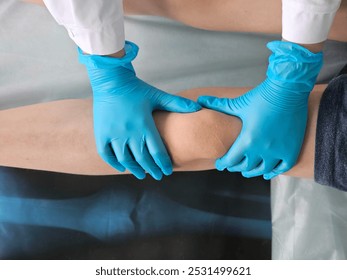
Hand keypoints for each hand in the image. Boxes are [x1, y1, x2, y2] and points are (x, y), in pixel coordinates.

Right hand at [79, 41, 200, 179]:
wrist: (111, 80)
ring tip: (141, 175)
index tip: (167, 172)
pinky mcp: (101, 133)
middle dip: (151, 170)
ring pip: (125, 159)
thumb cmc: (136, 89)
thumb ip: (177, 103)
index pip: (157, 151)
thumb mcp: (157, 96)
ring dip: (134, 169)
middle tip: (157, 176)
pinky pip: (106, 154)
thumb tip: (198, 108)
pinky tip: (122, 167)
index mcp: (144, 124)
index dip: (163, 164)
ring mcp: (114, 134)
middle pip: (142, 158)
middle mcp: (129, 132)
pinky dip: (114, 163)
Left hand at [198, 41, 322, 179]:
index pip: (231, 160)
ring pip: (263, 169)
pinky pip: (282, 167)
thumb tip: (200, 100)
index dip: (224, 163)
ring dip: (253, 172)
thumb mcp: (238, 104)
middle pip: (246, 166)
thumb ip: (219, 105)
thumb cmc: (261, 97)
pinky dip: (273, 172)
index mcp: (247, 140)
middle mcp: (262, 149)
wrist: (287, 90)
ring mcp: (278, 151)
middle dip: (237, 167)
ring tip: (247, 171)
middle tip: (232, 166)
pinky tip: (267, 172)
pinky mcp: (291, 149)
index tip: (220, 164)